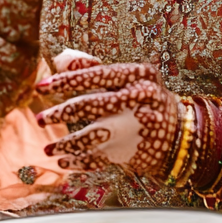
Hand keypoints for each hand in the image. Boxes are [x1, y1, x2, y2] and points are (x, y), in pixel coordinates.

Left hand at [35, 51, 179, 176]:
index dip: (66, 81)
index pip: (96, 75)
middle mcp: (141, 99)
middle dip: (61, 113)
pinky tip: (63, 161)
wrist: (181, 135)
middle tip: (40, 119)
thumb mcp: (127, 77)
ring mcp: (139, 127)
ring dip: (66, 143)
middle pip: (93, 105)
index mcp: (139, 75)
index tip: (41, 87)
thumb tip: (60, 60)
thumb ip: (92, 67)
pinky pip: (101, 158)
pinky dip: (79, 162)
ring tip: (48, 148)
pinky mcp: (136, 152)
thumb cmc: (142, 98)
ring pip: (94, 135)